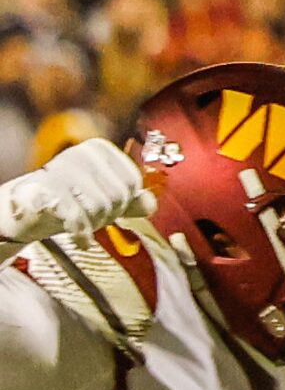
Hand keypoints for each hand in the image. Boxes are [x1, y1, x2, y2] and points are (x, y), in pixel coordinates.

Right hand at [0, 138, 154, 245]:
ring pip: (101, 207)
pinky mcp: (47, 190)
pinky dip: (82, 236)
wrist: (29, 209)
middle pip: (119, 195)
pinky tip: (81, 240)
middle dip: (110, 214)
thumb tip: (151, 202)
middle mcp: (80, 153)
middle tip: (91, 214)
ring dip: (94, 223)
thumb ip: (133, 201)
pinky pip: (78, 219)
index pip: (133, 181)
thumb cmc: (73, 201)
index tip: (110, 204)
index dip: (126, 202)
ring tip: (80, 219)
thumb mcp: (107, 199)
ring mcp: (61, 169)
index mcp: (99, 150)